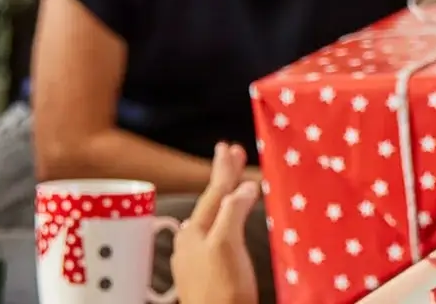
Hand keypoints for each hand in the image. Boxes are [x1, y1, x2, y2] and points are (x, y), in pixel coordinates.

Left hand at [172, 143, 261, 303]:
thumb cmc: (223, 289)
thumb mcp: (227, 244)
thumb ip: (233, 212)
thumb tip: (243, 188)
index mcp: (196, 231)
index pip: (213, 192)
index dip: (224, 169)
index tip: (230, 147)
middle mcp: (192, 242)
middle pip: (210, 202)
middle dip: (222, 178)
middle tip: (230, 153)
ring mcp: (197, 258)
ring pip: (211, 218)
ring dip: (224, 198)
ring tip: (230, 182)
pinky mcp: (206, 273)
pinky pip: (215, 234)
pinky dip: (224, 220)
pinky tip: (224, 224)